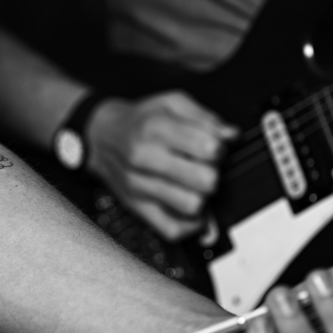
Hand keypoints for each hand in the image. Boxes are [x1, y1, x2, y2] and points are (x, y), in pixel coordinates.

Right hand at [84, 91, 237, 240]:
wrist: (101, 136)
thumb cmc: (139, 120)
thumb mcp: (171, 102)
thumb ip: (204, 117)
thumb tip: (231, 135)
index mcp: (156, 128)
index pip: (209, 148)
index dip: (220, 149)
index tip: (214, 147)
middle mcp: (144, 158)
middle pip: (205, 180)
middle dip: (212, 173)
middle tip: (203, 166)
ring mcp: (139, 186)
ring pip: (192, 206)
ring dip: (201, 196)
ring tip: (193, 184)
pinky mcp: (137, 207)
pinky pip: (173, 230)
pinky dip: (189, 224)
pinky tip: (188, 205)